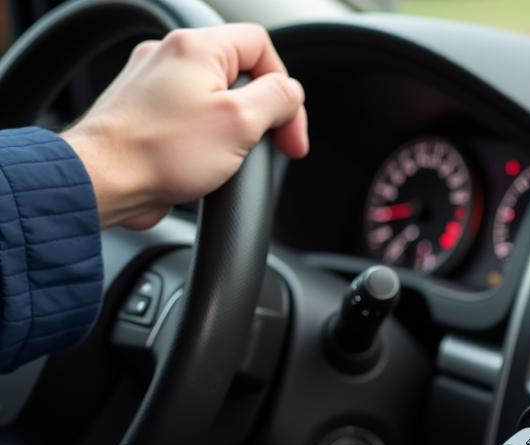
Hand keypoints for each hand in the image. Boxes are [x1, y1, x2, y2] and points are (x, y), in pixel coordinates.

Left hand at [62, 24, 307, 229]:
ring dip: (233, 128)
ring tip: (233, 158)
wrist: (105, 180)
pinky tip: (205, 164)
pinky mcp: (144, 113)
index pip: (261, 46)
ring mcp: (153, 84)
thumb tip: (290, 93)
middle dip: (262, 112)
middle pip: (239, 73)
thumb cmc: (163, 151)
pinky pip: (188, 117)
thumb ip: (276, 99)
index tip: (289, 131)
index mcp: (197, 47)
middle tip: (272, 148)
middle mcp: (171, 56)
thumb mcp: (240, 122)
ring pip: (213, 97)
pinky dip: (205, 139)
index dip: (284, 87)